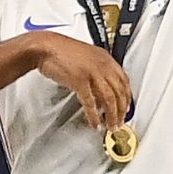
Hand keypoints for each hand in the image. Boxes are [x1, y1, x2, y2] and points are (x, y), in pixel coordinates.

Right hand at [20, 32, 134, 132]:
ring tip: (111, 126)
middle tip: (120, 121)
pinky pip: (91, 103)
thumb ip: (98, 71)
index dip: (127, 97)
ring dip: (112, 116)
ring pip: (109, 99)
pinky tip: (95, 122)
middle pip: (119, 92)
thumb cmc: (61, 51)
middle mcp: (102, 66)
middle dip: (122, 111)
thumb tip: (103, 88)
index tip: (127, 107)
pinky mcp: (79, 81)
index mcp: (106, 59)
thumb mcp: (87, 57)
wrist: (44, 47)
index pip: (124, 81)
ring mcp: (92, 74)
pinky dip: (94, 115)